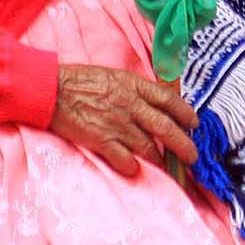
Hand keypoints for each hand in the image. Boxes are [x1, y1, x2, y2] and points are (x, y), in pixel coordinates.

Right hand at [48, 63, 198, 177]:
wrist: (50, 89)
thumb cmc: (77, 80)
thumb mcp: (111, 75)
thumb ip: (132, 89)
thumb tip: (149, 103)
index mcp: (133, 85)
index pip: (168, 100)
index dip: (185, 113)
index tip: (194, 124)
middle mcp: (130, 105)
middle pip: (166, 128)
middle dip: (183, 145)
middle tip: (191, 157)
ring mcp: (117, 124)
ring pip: (149, 147)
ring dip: (159, 160)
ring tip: (162, 166)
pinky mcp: (102, 140)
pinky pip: (125, 160)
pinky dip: (133, 167)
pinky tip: (133, 168)